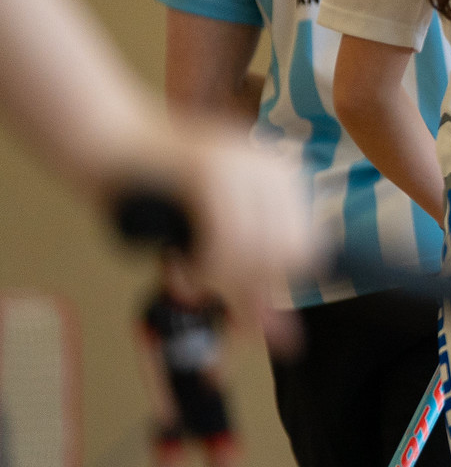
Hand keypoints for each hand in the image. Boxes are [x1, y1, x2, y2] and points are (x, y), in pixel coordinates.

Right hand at [174, 125, 317, 351]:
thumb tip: (282, 338)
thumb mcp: (216, 232)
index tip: (239, 306)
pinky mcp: (212, 172)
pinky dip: (206, 267)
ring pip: (256, 253)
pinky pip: (226, 240)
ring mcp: (246, 167)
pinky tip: (185, 269)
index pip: (305, 252)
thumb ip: (250, 278)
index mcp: (286, 177)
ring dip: (219, 280)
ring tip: (190, 281)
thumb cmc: (160, 194)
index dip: (272, 287)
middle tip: (205, 293)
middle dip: (245, 287)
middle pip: (285, 258)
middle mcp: (276, 169)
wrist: (113, 143)